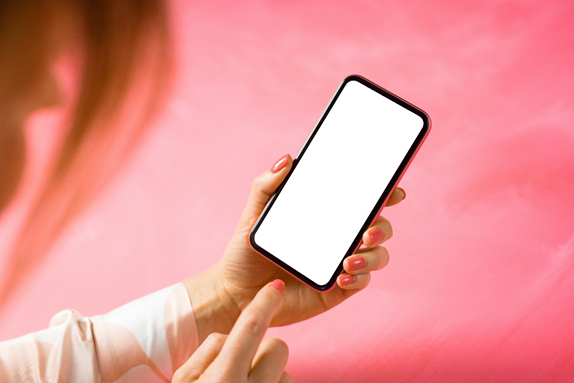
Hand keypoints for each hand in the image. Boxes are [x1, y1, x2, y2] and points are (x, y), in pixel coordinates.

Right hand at [172, 280, 291, 382]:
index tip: (276, 286)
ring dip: (269, 373)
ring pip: (285, 370)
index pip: (251, 327)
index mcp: (223, 378)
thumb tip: (231, 335)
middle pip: (277, 347)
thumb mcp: (184, 378)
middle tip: (242, 363)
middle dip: (263, 350)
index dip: (264, 302)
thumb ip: (210, 349)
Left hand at [185, 154, 405, 342]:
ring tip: (348, 261)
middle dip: (382, 227)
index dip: (382, 194)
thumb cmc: (245, 252)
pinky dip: (359, 277)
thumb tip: (287, 159)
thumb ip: (266, 185)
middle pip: (378, 227)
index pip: (360, 202)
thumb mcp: (253, 215)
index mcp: (324, 217)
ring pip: (378, 255)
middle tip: (368, 232)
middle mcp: (337, 238)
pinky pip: (362, 281)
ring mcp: (340, 263)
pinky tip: (342, 275)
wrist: (236, 293)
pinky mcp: (337, 289)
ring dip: (373, 256)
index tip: (393, 190)